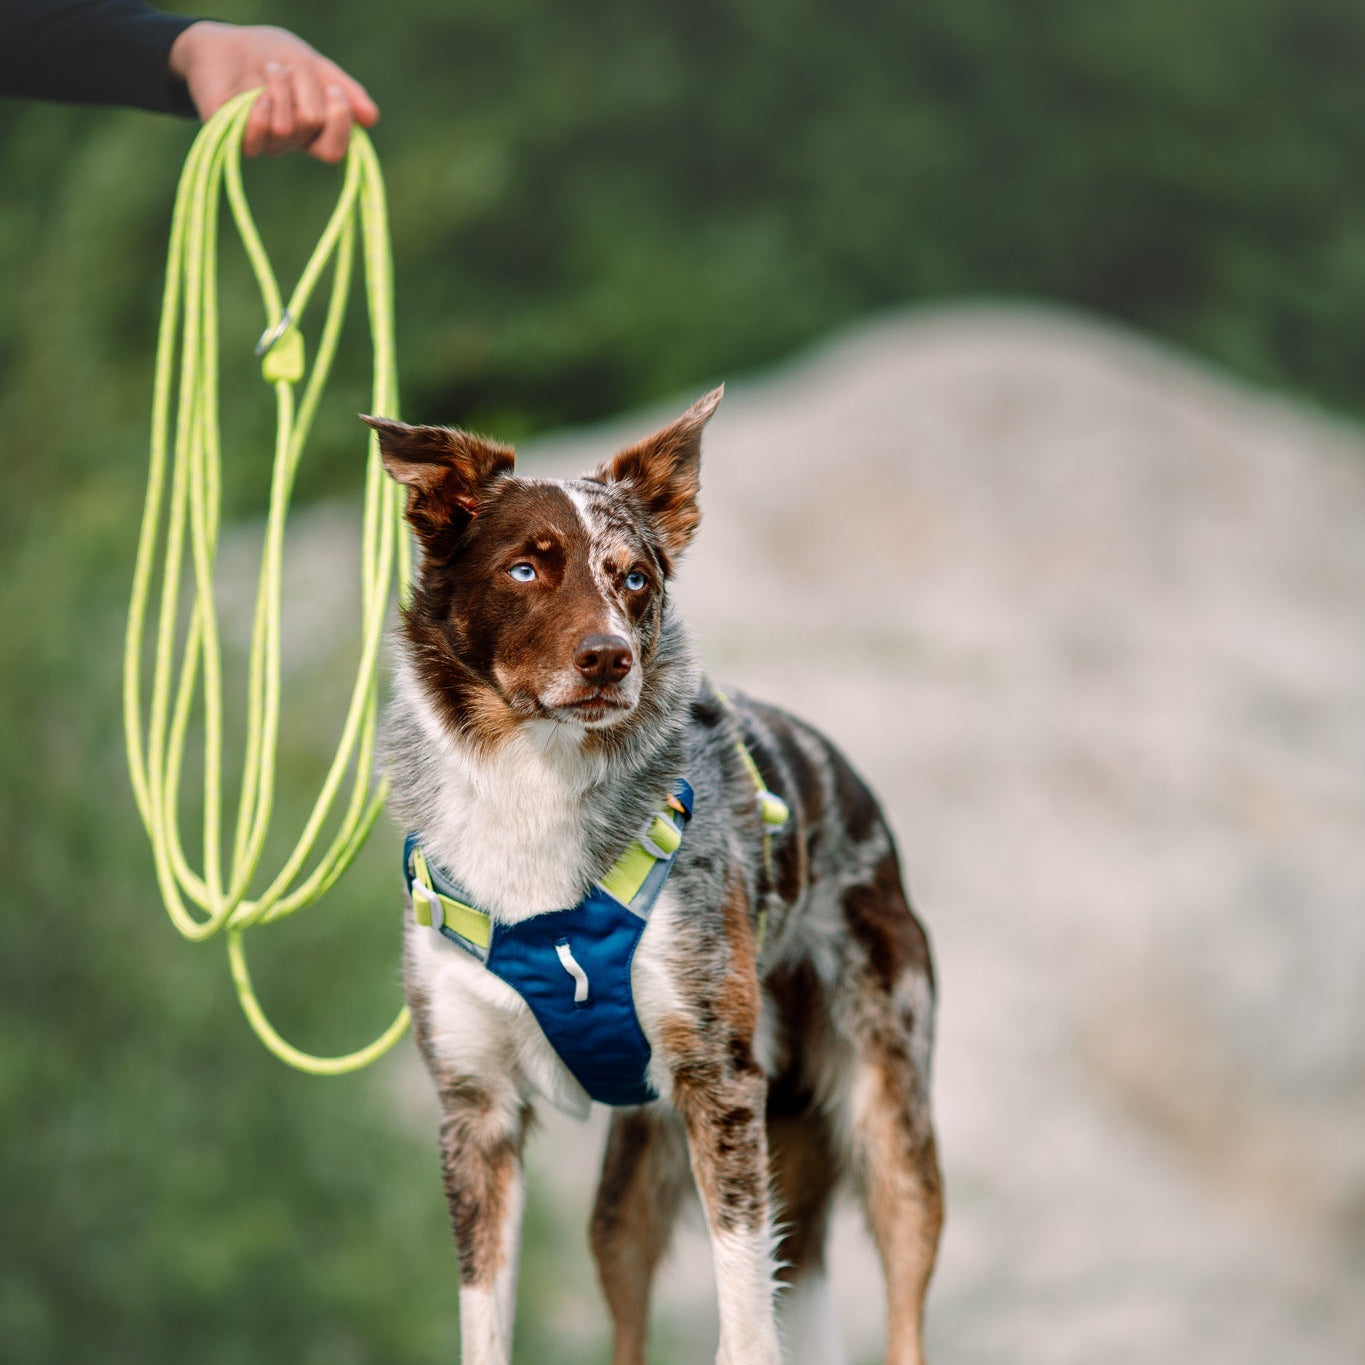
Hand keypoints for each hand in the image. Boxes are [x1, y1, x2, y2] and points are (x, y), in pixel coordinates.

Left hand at [167, 22, 378, 162]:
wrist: (223, 41)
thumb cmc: (269, 54)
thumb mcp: (314, 65)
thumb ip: (344, 91)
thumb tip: (372, 119)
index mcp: (311, 132)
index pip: (335, 151)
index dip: (339, 120)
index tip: (332, 88)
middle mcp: (289, 143)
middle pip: (312, 124)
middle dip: (304, 85)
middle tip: (289, 68)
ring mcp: (262, 143)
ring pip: (287, 126)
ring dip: (280, 86)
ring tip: (269, 69)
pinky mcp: (233, 138)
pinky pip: (259, 136)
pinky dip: (261, 108)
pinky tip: (254, 93)